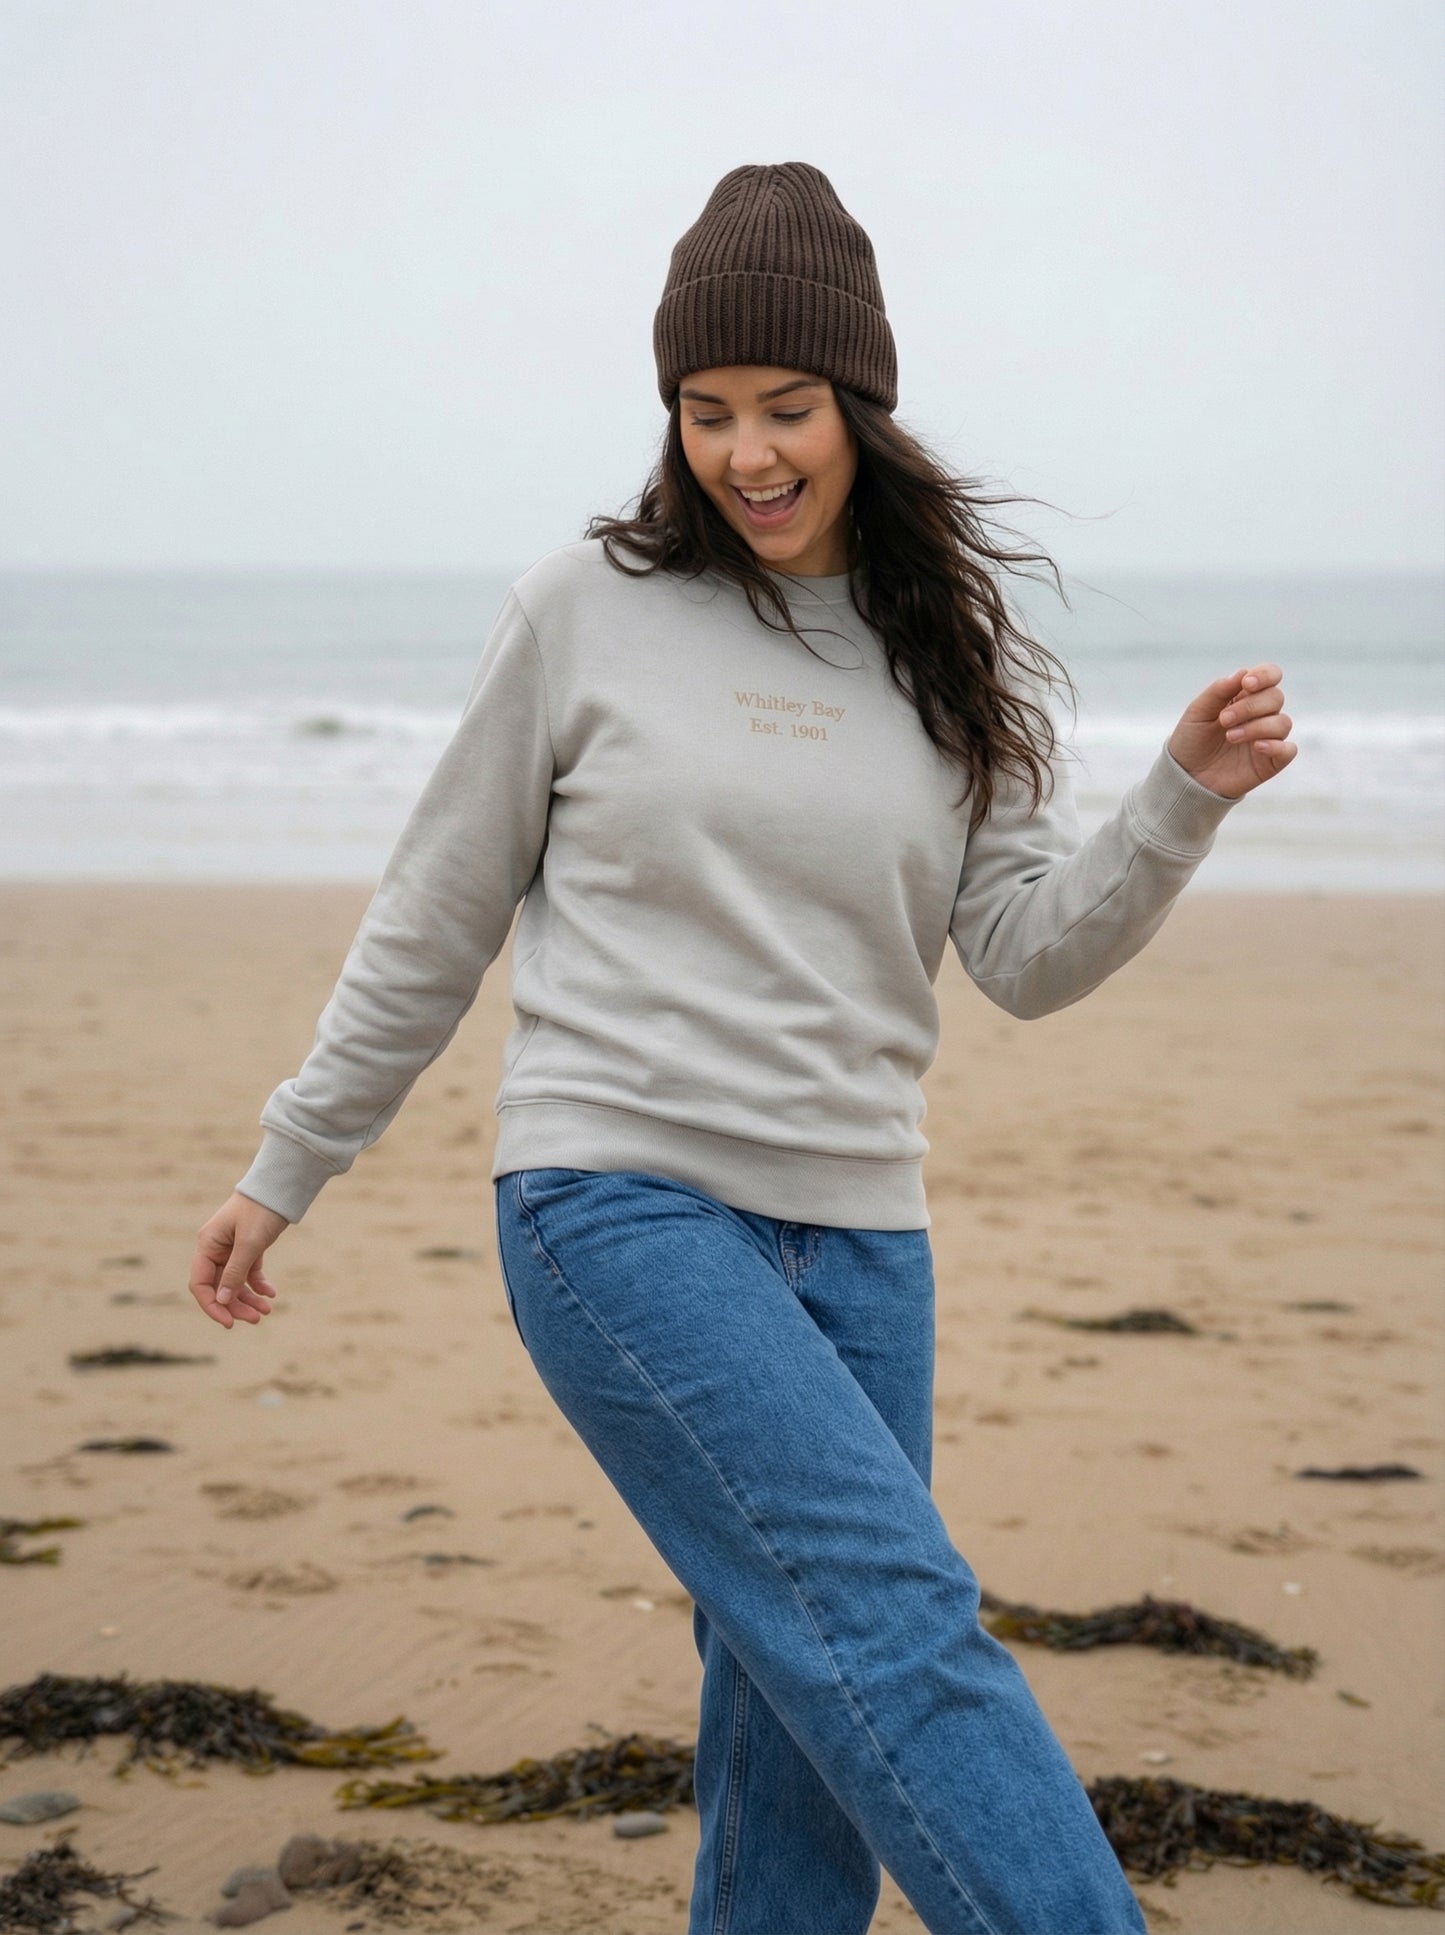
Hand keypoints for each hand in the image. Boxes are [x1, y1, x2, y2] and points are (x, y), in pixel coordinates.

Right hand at [189, 1192, 288, 1328]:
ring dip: (248, 1298)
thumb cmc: (261, 1211)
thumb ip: (234, 1273)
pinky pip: (249, 1273)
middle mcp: (216, 1248)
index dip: (212, 1306)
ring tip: (267, 1311)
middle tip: (256, 1319)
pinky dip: (258, 1284)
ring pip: (235, 1282)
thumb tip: (222, 1301)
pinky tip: (270, 1294)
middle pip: (219, 1286)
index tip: (229, 1323)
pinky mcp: (249, 1247)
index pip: (201, 1284)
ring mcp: (232, 1248)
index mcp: (207, 1245)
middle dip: (235, 1305)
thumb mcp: (249, 1244)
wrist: (280, 1187)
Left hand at [1167, 663, 1296, 798]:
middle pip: (1276, 697)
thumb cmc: (1191, 740)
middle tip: (1224, 720)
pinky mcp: (1271, 762)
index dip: (1265, 675)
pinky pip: (1289, 749)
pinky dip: (1276, 745)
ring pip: (1283, 722)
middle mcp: (1261, 714)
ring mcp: (1267, 737)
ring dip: (1257, 726)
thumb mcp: (1198, 712)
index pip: (1270, 676)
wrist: (1185, 776)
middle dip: (1250, 706)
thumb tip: (1243, 673)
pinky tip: (1256, 747)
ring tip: (1230, 736)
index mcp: (1245, 696)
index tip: (1246, 684)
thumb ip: (1219, 691)